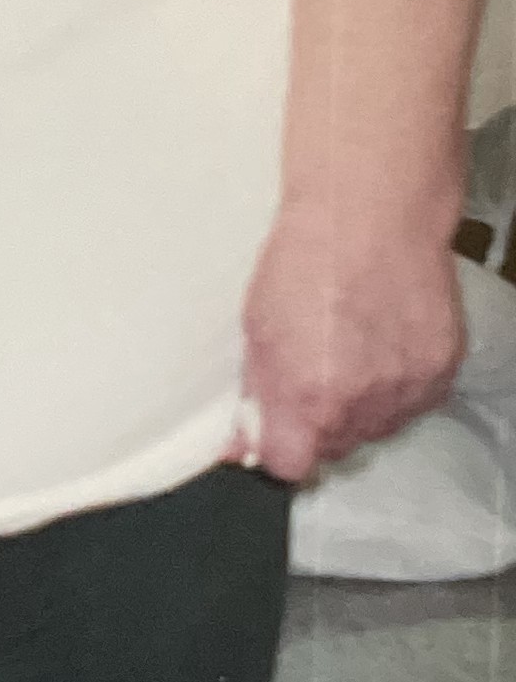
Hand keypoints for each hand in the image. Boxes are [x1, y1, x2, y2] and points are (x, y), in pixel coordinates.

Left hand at [239, 201, 464, 481]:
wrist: (371, 214)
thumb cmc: (303, 260)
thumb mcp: (256, 329)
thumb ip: (255, 392)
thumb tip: (242, 440)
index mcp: (307, 400)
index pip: (289, 467)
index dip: (277, 447)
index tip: (273, 429)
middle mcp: (360, 406)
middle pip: (334, 447)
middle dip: (319, 422)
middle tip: (313, 373)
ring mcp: (407, 391)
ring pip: (376, 427)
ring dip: (361, 404)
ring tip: (351, 350)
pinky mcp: (441, 370)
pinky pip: (414, 401)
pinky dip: (398, 383)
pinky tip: (383, 343)